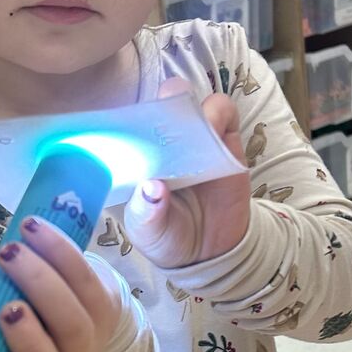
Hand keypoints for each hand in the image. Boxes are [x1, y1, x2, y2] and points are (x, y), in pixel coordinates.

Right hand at [0, 215, 120, 351]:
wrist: (57, 286)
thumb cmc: (7, 316)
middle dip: (29, 346)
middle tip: (5, 308)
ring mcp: (85, 348)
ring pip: (75, 329)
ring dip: (44, 286)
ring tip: (11, 252)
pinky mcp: (106, 310)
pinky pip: (89, 285)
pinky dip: (61, 255)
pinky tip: (35, 231)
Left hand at [123, 79, 251, 268]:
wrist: (209, 251)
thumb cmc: (166, 235)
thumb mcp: (148, 231)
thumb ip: (147, 213)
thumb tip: (151, 188)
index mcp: (135, 155)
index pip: (127, 124)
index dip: (129, 119)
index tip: (133, 128)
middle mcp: (163, 140)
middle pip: (160, 101)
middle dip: (164, 103)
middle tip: (168, 126)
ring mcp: (194, 138)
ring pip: (193, 100)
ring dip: (195, 110)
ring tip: (198, 136)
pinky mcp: (224, 141)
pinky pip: (225, 113)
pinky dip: (222, 117)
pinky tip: (219, 140)